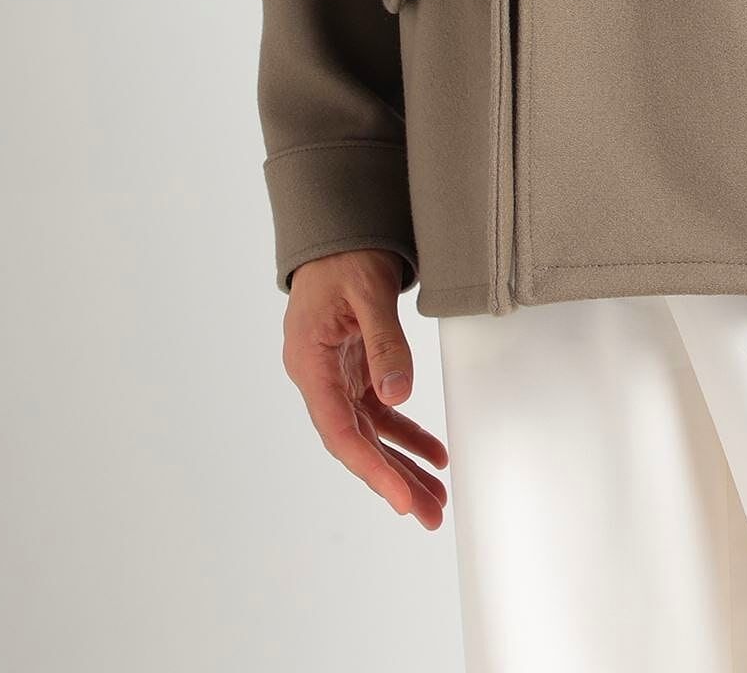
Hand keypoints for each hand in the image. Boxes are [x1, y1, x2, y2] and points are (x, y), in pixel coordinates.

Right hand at [281, 249, 448, 526]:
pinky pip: (378, 412)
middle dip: (392, 481)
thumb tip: (399, 394)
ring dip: (401, 465)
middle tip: (430, 515)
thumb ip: (384, 342)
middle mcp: (318, 377)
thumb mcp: (368, 292)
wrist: (339, 232)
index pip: (339, 431)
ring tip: (436, 498)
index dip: (371, 470)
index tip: (402, 501)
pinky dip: (405, 434)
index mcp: (310, 363)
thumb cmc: (345, 256)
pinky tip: (432, 454)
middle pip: (355, 443)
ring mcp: (335, 376)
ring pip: (368, 434)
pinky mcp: (352, 370)